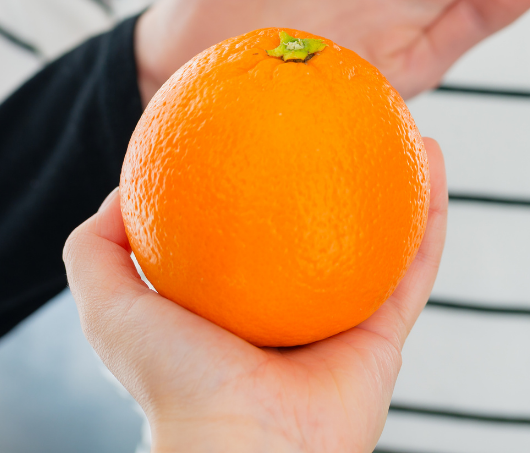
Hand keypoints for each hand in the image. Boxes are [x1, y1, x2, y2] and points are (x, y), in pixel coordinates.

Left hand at [63, 140, 448, 452]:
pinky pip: (413, 266)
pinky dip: (429, 214)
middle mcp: (286, 308)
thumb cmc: (173, 383)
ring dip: (395, 177)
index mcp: (228, 304)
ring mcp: (337, 320)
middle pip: (318, 222)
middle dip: (331, 168)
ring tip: (402, 120)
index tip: (258, 114)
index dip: (252, 171)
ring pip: (378, 236)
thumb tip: (119, 190)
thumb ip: (96, 250)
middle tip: (336, 110)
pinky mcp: (383, 338)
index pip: (242, 225)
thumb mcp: (109, 307)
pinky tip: (433, 159)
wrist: (242, 450)